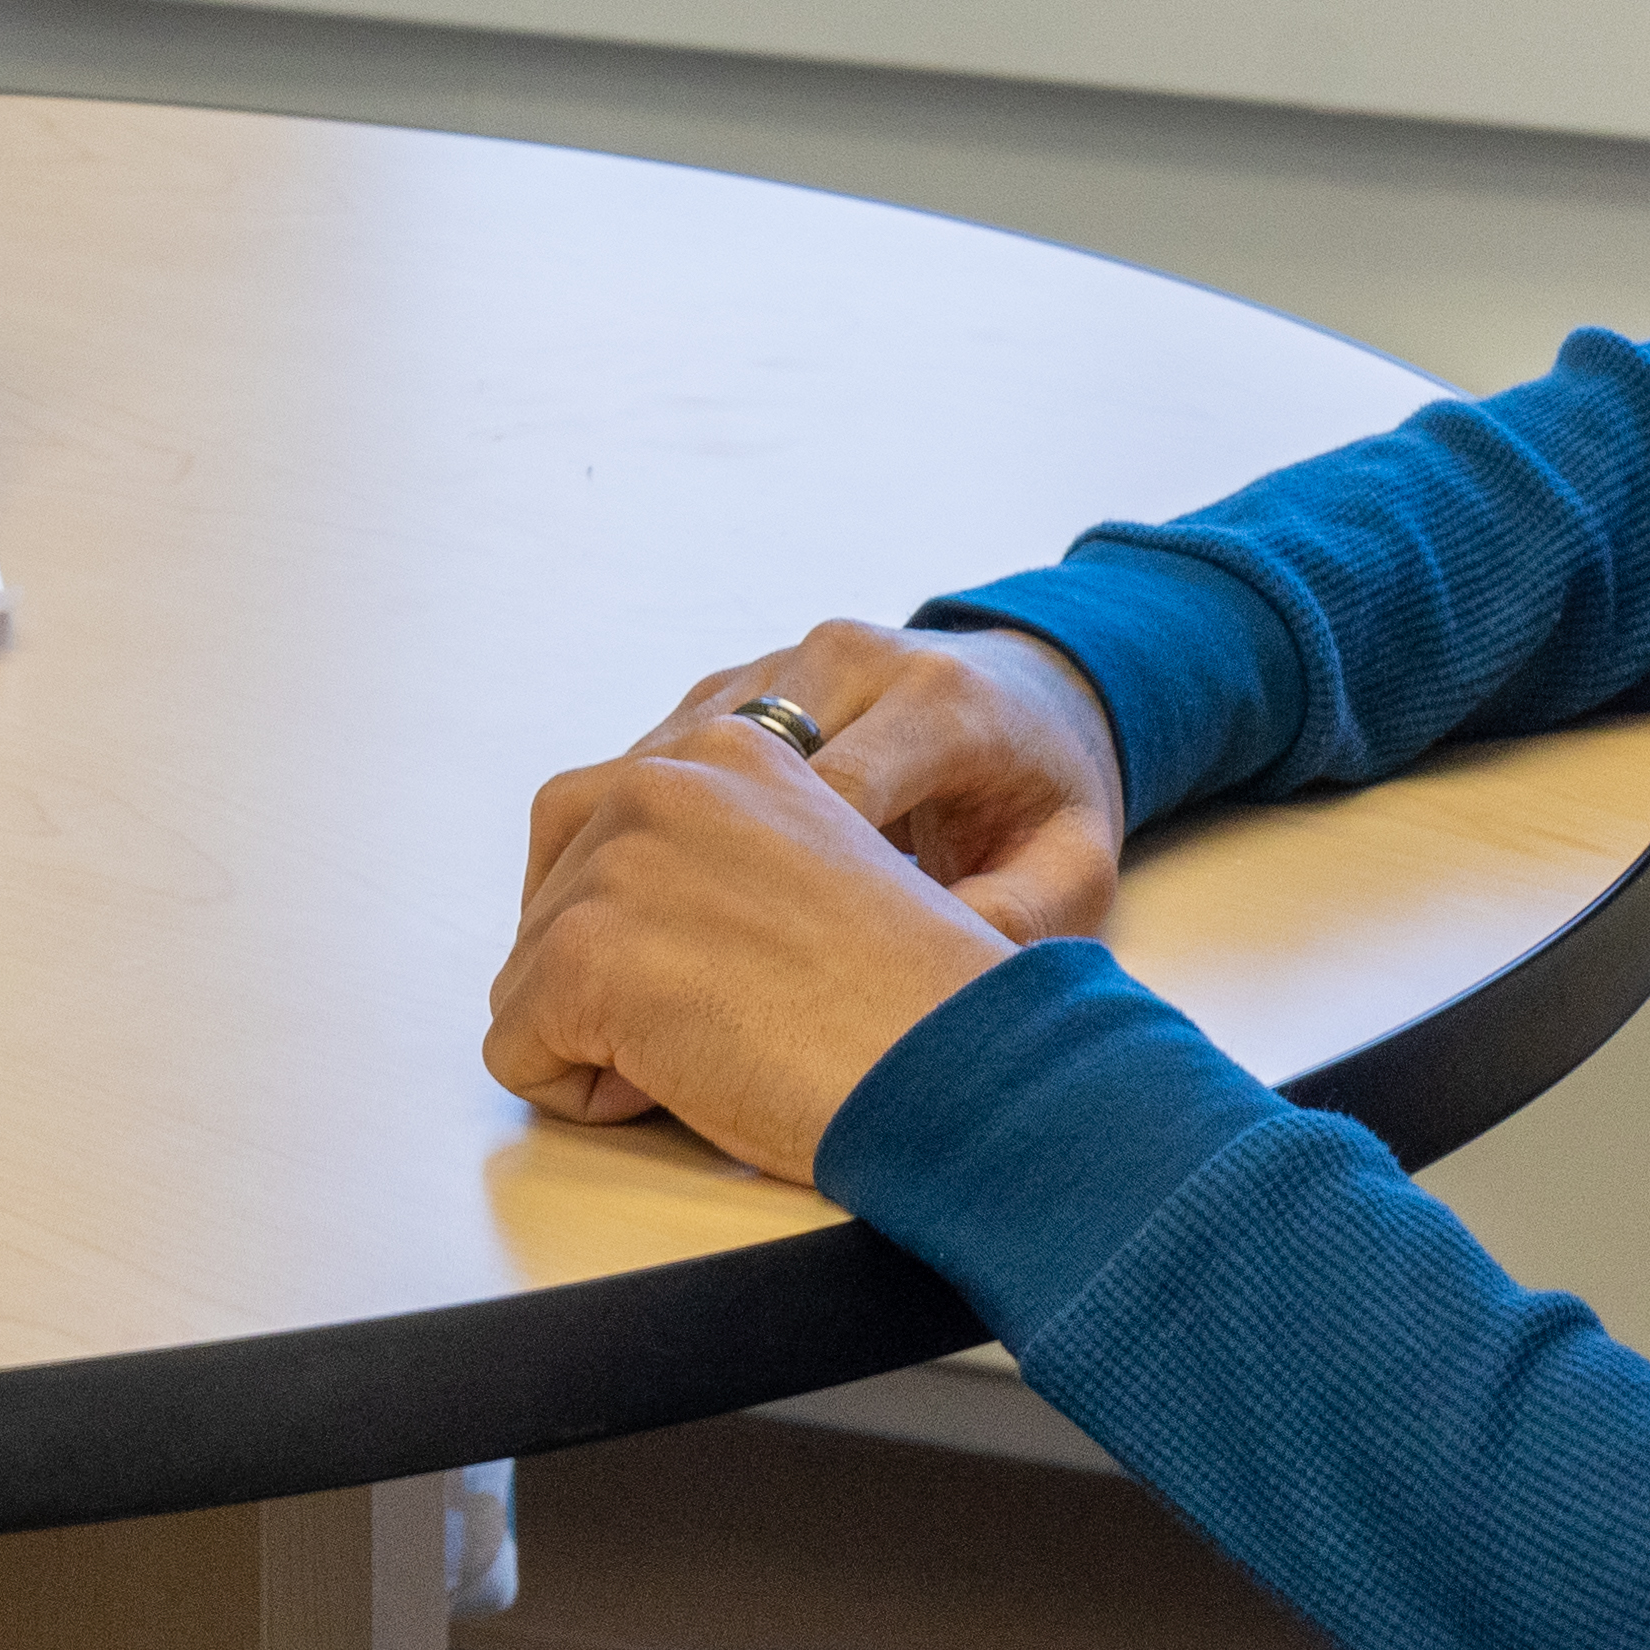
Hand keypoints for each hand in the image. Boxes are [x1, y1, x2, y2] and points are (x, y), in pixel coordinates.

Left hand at [483, 719, 1039, 1185]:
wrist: (975, 1062)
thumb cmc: (922, 1000)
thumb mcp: (819, 869)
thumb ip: (723, 855)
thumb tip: (624, 923)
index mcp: (732, 749)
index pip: (602, 828)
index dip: (655, 933)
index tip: (738, 975)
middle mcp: (665, 778)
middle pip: (550, 897)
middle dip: (607, 978)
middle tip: (720, 1023)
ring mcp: (617, 860)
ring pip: (526, 975)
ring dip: (600, 1037)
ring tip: (718, 1053)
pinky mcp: (584, 952)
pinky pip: (514, 1050)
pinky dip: (579, 1097)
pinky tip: (687, 1089)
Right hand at [636, 618, 1128, 940]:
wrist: (1030, 692)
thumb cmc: (1042, 800)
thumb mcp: (1075, 868)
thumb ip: (1020, 920)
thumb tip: (929, 984)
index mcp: (934, 699)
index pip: (832, 792)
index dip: (776, 891)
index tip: (733, 988)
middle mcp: (842, 661)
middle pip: (710, 763)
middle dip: (661, 874)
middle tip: (627, 981)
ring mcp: (772, 664)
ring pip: (653, 757)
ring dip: (606, 855)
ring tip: (573, 957)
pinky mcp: (724, 684)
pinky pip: (641, 759)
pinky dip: (607, 835)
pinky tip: (600, 917)